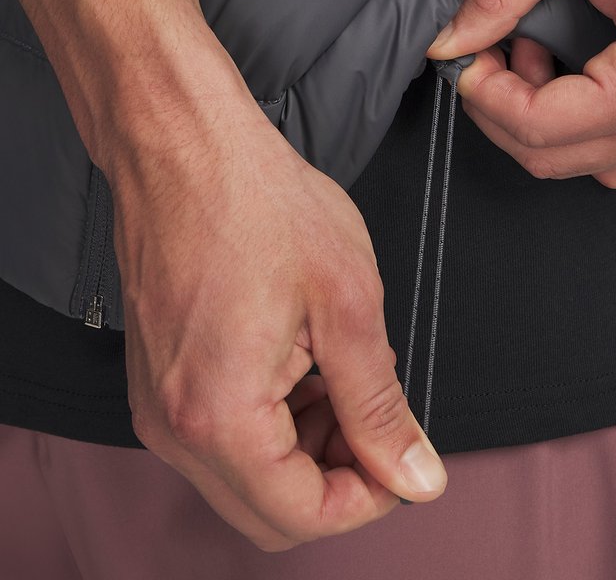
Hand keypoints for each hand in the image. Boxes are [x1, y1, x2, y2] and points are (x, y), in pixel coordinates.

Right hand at [106, 43, 447, 553]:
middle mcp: (172, 426)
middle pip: (270, 512)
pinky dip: (271, 424)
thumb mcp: (347, 301)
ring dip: (307, 450)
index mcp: (219, 416)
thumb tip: (415, 475)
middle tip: (379, 419)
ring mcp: (156, 405)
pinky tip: (303, 365)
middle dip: (338, 478)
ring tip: (343, 377)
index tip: (406, 457)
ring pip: (245, 480)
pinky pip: (219, 439)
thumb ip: (380, 404)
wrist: (183, 144)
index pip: (305, 516)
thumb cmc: (256, 200)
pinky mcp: (156, 380)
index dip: (371, 496)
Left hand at [426, 0, 615, 187]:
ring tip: (532, 49)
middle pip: (551, 159)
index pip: (536, 127)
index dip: (480, 92)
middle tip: (483, 49)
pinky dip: (573, 118)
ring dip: (536, 117)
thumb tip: (452, 37)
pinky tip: (566, 64)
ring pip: (581, 161)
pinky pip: (614, 146)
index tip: (459, 53)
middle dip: (499, 108)